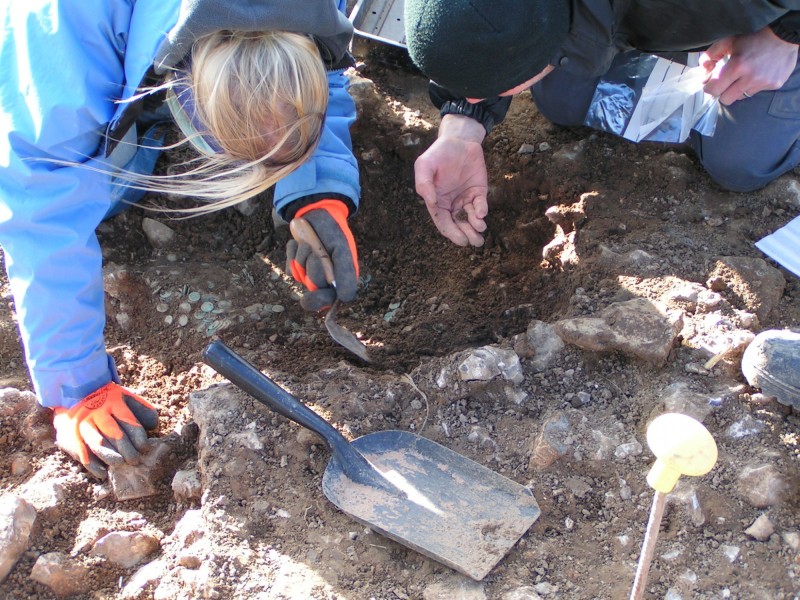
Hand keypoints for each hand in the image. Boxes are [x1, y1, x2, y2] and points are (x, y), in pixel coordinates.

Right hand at [52, 382, 158, 479]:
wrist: (73, 395)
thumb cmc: (107, 401)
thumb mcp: (125, 398)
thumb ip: (141, 410)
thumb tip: (154, 425)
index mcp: (113, 403)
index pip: (128, 420)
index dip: (138, 436)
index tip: (145, 447)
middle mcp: (97, 413)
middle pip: (113, 433)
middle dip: (126, 449)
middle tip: (135, 460)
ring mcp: (82, 424)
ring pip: (97, 443)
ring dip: (110, 456)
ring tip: (120, 465)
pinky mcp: (70, 436)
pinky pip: (81, 453)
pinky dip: (92, 465)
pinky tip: (103, 473)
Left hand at [286, 199, 358, 311]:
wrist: (317, 213)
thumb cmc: (334, 231)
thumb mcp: (342, 250)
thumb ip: (345, 273)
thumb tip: (346, 298)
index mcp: (339, 279)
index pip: (328, 299)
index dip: (318, 300)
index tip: (306, 300)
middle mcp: (323, 280)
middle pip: (311, 285)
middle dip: (312, 266)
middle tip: (318, 251)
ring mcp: (308, 273)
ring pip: (298, 275)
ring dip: (302, 256)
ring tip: (310, 244)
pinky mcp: (295, 265)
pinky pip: (288, 268)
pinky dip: (292, 253)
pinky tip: (299, 243)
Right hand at [415, 114, 488, 245]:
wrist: (459, 139)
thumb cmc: (438, 153)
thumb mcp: (424, 165)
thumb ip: (424, 184)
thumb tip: (431, 203)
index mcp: (437, 202)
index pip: (444, 223)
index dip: (452, 233)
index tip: (461, 240)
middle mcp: (452, 203)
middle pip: (459, 225)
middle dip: (467, 235)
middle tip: (475, 242)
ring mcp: (466, 198)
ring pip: (471, 219)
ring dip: (476, 227)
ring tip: (480, 231)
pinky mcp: (479, 192)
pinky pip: (480, 205)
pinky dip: (482, 211)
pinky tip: (481, 213)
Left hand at [702, 26, 798, 104]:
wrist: (783, 36)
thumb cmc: (753, 38)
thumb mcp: (728, 41)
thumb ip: (710, 54)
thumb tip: (703, 69)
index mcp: (737, 66)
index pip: (714, 90)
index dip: (709, 87)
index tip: (710, 83)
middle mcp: (750, 77)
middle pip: (726, 100)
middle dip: (722, 92)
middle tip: (724, 83)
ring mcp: (763, 83)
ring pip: (741, 96)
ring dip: (738, 89)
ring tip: (743, 76)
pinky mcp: (774, 84)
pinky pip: (756, 92)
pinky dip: (752, 86)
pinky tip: (757, 74)